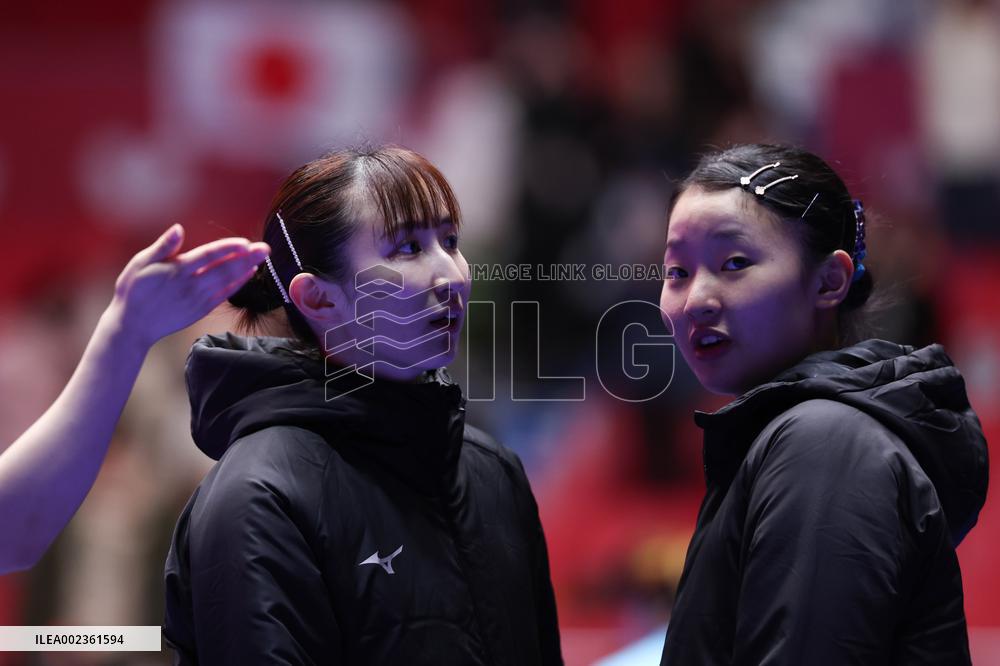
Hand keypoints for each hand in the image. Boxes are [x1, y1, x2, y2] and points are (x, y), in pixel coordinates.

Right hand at [108, 224, 269, 348]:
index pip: (207, 256)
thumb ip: (163, 247)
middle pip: (224, 269)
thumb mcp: (140, 263)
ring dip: (246, 269)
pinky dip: (238, 283)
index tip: (245, 242)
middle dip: (246, 258)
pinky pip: (224, 294)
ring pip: (227, 281)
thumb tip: (179, 228)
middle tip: (265, 248)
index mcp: (176, 270)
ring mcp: (198, 299)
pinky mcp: (201, 309)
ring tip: (262, 257)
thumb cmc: (134, 289)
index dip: (227, 249)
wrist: (133, 325)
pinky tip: (250, 273)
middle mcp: (191, 285)